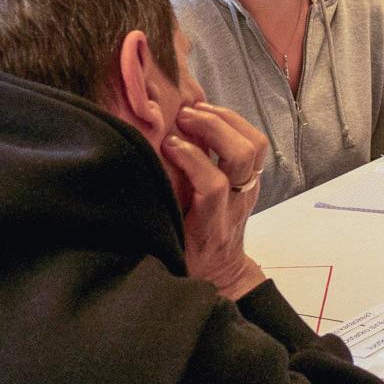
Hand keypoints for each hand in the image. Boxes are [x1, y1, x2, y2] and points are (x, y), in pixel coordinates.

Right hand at [161, 102, 269, 298]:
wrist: (222, 271)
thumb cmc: (188, 260)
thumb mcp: (167, 247)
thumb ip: (156, 218)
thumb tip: (127, 184)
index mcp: (211, 225)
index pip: (212, 186)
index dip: (192, 158)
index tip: (167, 144)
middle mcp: (236, 204)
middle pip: (242, 156)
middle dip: (213, 128)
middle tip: (183, 117)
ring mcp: (249, 190)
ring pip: (255, 145)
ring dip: (228, 120)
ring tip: (196, 111)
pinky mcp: (253, 179)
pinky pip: (254, 144)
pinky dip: (233, 123)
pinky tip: (208, 116)